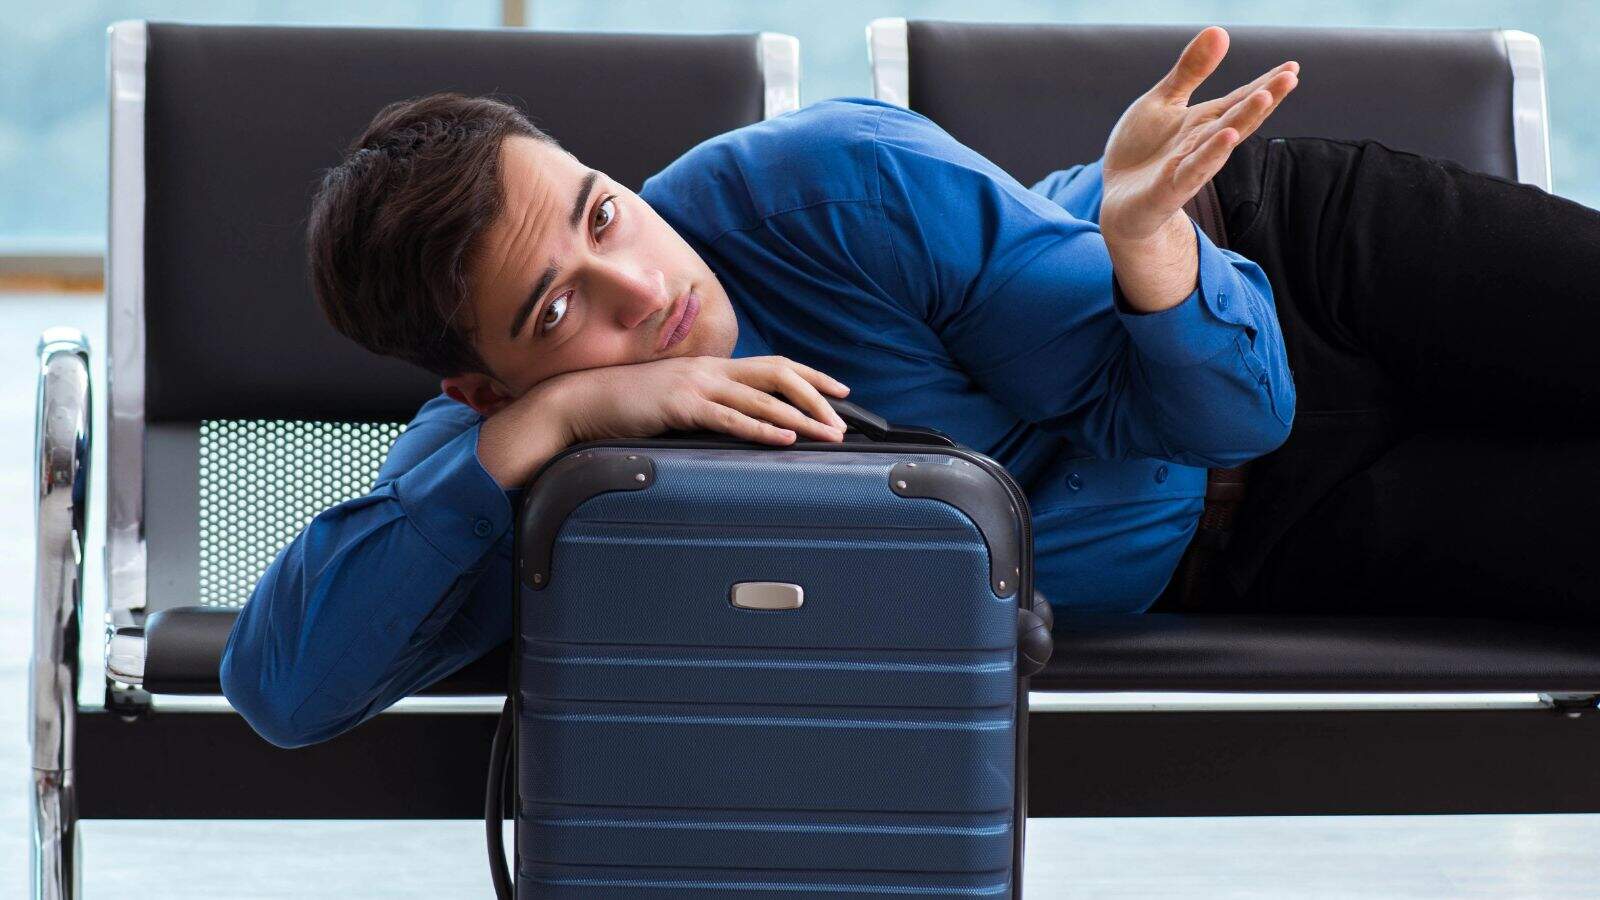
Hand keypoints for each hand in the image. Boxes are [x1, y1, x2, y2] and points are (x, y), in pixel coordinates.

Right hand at [545, 354, 851, 447]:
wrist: (584, 400)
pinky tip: (784, 439)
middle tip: (841, 422)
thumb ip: (709, 404)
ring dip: (799, 418)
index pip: (775, 365)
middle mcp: (711, 370)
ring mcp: (696, 386)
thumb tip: (738, 420)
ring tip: (826, 434)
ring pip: (761, 398)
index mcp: (713, 367)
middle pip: (778, 375)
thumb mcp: (677, 398)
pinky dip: (761, 429)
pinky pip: (730, 417)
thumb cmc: (629, 404)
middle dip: (816, 397)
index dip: (812, 376)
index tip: (840, 391)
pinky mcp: (680, 407)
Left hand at [1099, 26, 1298, 243]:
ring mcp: (1187, 167)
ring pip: (1219, 142)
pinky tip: (1226, 137)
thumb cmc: (1143, 151)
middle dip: (1263, 98)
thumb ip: (1190, 71)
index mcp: (1204, 122)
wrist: (1118, 199)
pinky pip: (1191, 171)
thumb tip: (1220, 29)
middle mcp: (1203, 144)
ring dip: (1243, 120)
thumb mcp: (1163, 101)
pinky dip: (1208, 155)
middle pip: (1238, 118)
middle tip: (1290, 76)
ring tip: (1264, 96)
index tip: (1293, 67)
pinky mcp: (1168, 188)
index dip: (1266, 84)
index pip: (1240, 100)